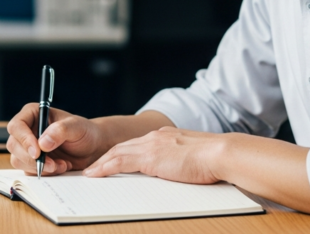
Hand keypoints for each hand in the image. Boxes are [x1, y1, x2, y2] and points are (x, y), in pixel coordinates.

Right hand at [6, 103, 107, 175]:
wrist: (92, 148)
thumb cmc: (84, 132)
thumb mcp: (77, 127)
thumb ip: (60, 131)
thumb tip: (42, 143)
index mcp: (33, 114)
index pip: (16, 126)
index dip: (24, 139)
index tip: (37, 152)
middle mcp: (27, 130)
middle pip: (13, 145)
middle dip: (32, 158)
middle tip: (52, 164)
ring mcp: (28, 147)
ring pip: (19, 160)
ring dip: (39, 167)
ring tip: (61, 164)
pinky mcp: (32, 161)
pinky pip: (29, 171)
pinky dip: (44, 172)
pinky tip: (60, 167)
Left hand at [83, 127, 223, 184]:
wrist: (220, 153)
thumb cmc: (214, 159)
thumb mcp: (193, 156)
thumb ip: (180, 159)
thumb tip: (178, 169)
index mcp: (165, 136)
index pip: (136, 144)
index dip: (121, 152)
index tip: (111, 160)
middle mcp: (155, 137)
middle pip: (122, 146)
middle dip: (106, 157)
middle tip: (93, 167)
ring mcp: (151, 145)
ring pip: (117, 153)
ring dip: (101, 163)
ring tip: (89, 173)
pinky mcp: (150, 157)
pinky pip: (120, 162)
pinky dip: (105, 168)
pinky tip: (96, 174)